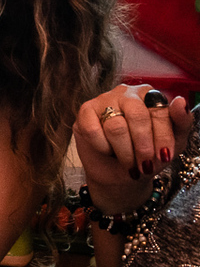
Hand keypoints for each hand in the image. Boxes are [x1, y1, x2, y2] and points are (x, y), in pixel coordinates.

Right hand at [73, 84, 191, 213]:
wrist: (121, 173)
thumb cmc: (149, 154)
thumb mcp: (174, 143)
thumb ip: (182, 122)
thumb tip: (180, 101)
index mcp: (151, 95)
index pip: (159, 111)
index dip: (162, 137)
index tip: (164, 157)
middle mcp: (127, 93)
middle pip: (137, 116)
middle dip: (143, 147)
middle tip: (144, 165)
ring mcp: (104, 99)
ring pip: (115, 127)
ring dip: (124, 152)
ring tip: (128, 163)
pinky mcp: (85, 111)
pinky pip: (93, 130)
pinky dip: (102, 147)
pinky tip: (107, 150)